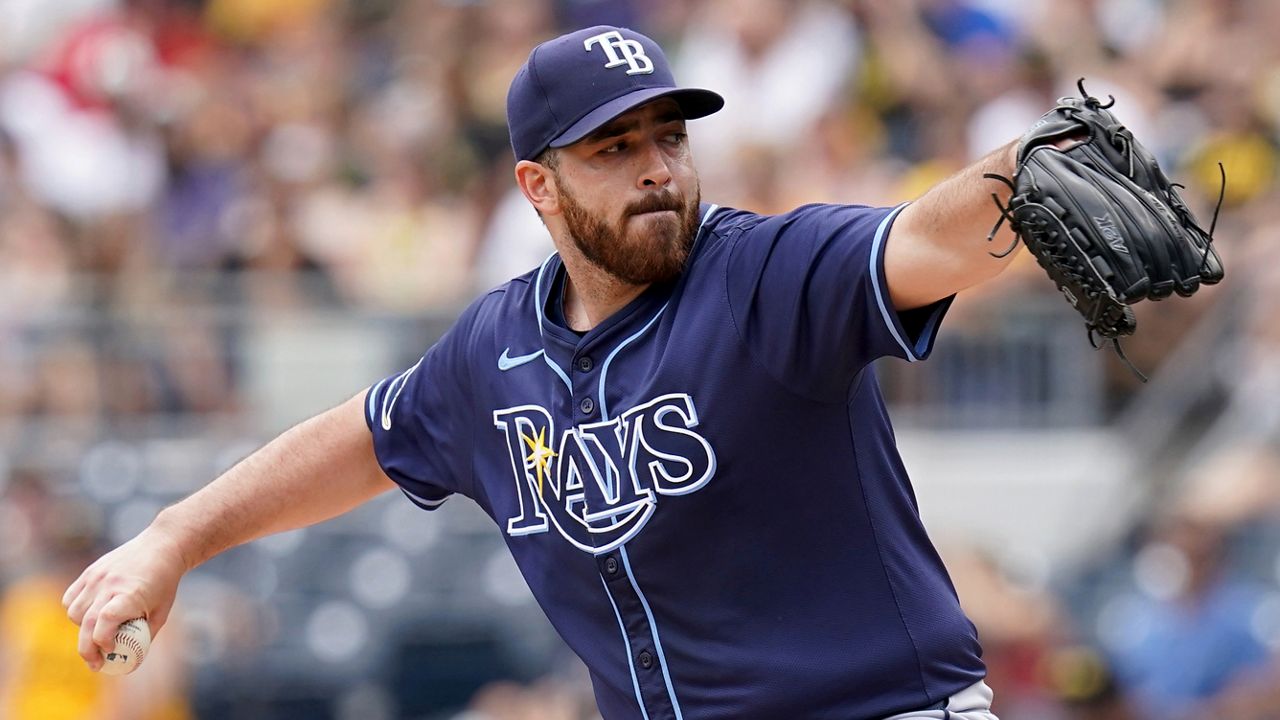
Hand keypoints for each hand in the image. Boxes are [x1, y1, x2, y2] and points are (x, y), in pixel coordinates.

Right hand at [62, 524, 187, 670]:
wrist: (162, 547)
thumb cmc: (164, 583)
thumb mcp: (162, 612)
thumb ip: (145, 636)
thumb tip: (131, 663)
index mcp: (130, 594)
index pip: (105, 621)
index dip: (103, 641)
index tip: (110, 652)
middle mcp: (110, 585)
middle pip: (87, 623)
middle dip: (88, 650)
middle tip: (95, 664)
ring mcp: (97, 577)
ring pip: (75, 612)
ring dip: (82, 628)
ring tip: (99, 631)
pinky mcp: (90, 572)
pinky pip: (70, 598)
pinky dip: (75, 611)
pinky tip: (90, 615)